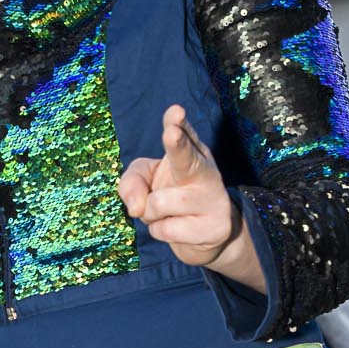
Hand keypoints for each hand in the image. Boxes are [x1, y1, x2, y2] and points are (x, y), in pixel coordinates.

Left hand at [118, 105, 238, 268]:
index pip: (184, 133)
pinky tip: (178, 228)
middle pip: (187, 157)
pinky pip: (165, 230)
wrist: (205, 236)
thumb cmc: (171, 198)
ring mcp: (213, 199)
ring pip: (158, 204)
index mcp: (191, 153)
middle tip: (171, 132)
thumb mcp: (145, 182)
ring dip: (151, 215)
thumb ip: (132, 182)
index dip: (177, 123)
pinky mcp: (216, 228)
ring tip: (166, 214)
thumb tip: (136, 208)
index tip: (175, 111)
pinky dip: (160, 231)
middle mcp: (205, 171)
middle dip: (177, 144)